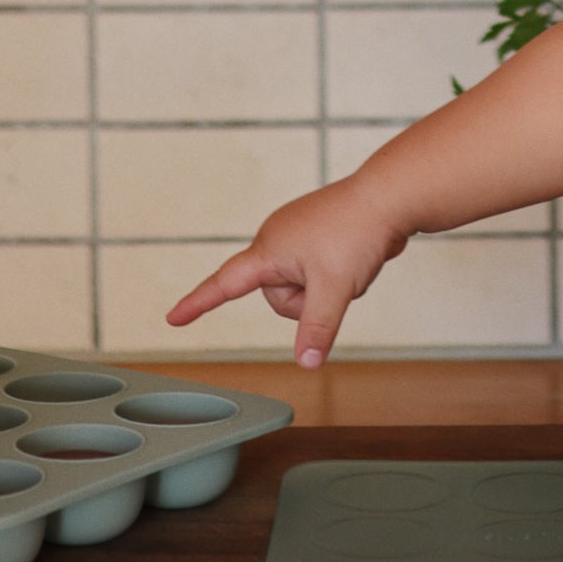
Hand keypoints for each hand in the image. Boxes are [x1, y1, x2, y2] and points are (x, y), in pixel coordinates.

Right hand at [167, 178, 405, 366]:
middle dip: (306, 300)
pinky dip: (335, 277)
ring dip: (324, 289)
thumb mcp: (334, 289)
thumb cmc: (357, 232)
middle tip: (335, 279)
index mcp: (268, 249)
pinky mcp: (315, 238)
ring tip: (347, 264)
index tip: (173, 319)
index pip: (224, 284)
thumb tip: (306, 363)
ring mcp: (296, 237)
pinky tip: (354, 258)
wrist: (390, 198)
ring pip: (301, 288)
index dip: (197, 304)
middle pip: (276, 297)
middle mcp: (275, 240)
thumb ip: (316, 328)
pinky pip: (318, 275)